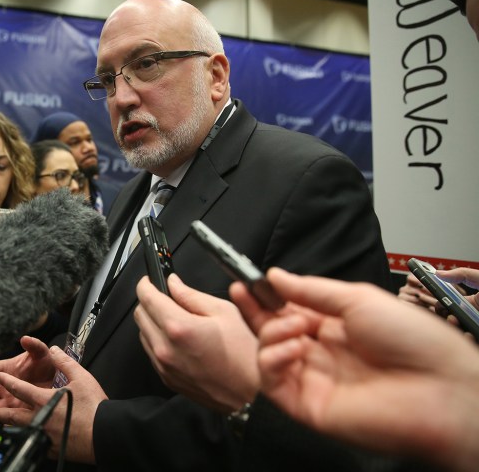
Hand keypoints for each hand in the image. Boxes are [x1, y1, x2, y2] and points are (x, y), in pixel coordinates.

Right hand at [0, 336, 55, 430]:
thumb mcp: (41, 353)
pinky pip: (6, 417)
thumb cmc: (46, 363)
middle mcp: (4, 384)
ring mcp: (9, 398)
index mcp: (7, 368)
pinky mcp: (16, 409)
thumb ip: (34, 346)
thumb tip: (25, 338)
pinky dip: (0, 423)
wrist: (58, 378)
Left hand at [0, 346, 104, 463]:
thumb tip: (55, 351)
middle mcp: (39, 418)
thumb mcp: (81, 377)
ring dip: (9, 427)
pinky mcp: (51, 448)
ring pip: (20, 431)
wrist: (104, 433)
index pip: (19, 389)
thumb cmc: (94, 406)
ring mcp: (44, 435)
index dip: (7, 381)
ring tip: (2, 426)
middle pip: (12, 416)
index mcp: (44, 399)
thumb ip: (65, 362)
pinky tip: (26, 438)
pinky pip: (33, 442)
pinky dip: (26, 438)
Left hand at [134, 274, 259, 411]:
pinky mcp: (167, 378)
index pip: (147, 297)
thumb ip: (192, 296)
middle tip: (167, 297)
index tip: (150, 280)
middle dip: (149, 301)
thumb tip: (174, 284)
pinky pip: (152, 352)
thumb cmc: (245, 354)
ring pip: (143, 333)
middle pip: (140, 315)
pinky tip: (179, 339)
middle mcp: (166, 349)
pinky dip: (159, 340)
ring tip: (177, 319)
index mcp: (179, 328)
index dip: (146, 283)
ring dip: (153, 322)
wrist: (252, 393)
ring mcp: (164, 366)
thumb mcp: (224, 312)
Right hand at [233, 268, 478, 471]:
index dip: (266, 298)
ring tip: (294, 325)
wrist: (441, 387)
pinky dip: (274, 360)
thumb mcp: (358, 299)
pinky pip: (273, 383)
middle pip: (273, 332)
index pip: (288, 311)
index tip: (247, 282)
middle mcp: (321, 354)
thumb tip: (276, 276)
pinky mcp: (308, 406)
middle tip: (242, 292)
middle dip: (255, 311)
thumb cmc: (414, 341)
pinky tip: (295, 347)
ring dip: (272, 333)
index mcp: (335, 328)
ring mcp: (313, 380)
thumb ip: (311, 290)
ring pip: (269, 355)